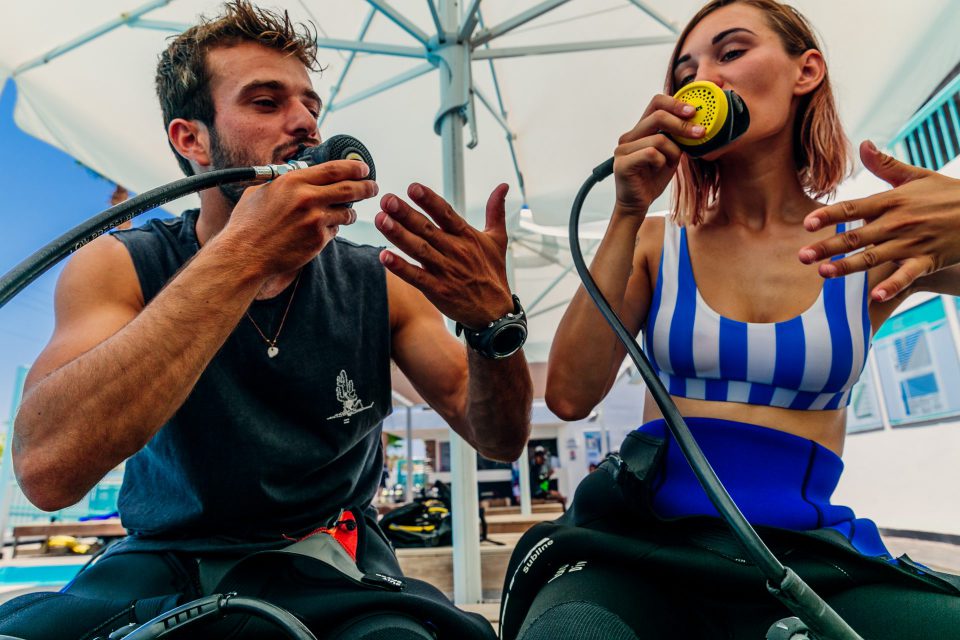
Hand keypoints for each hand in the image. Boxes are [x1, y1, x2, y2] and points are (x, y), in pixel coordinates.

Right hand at [223, 160, 377, 274]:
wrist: (245, 253)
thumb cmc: (249, 223)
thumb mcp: (262, 191)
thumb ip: (284, 182)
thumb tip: (297, 175)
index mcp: (294, 181)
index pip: (335, 169)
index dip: (354, 168)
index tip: (363, 168)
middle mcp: (308, 198)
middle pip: (349, 189)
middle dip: (366, 187)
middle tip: (373, 187)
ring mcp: (315, 220)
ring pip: (345, 212)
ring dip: (350, 212)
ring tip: (349, 212)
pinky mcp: (318, 240)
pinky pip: (334, 231)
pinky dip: (333, 228)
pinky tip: (325, 229)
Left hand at [375, 183, 513, 326]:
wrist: (495, 312)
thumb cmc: (493, 273)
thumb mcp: (497, 240)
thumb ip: (496, 211)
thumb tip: (503, 186)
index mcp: (467, 236)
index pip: (446, 214)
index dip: (429, 200)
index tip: (412, 187)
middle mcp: (455, 251)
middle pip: (427, 229)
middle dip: (406, 214)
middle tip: (387, 200)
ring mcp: (446, 271)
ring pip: (419, 250)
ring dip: (398, 235)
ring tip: (381, 220)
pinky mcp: (438, 290)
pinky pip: (416, 277)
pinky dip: (400, 267)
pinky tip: (384, 256)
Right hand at [613, 95, 704, 216]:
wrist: (637, 204)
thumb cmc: (653, 178)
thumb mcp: (671, 154)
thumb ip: (677, 138)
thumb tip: (696, 122)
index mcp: (640, 130)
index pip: (656, 103)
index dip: (676, 103)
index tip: (693, 111)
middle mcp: (629, 137)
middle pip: (658, 115)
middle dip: (682, 124)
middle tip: (699, 132)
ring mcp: (623, 149)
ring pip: (659, 139)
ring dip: (673, 152)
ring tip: (670, 164)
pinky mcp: (622, 163)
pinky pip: (652, 153)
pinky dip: (662, 162)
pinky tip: (658, 170)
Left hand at [798, 141, 959, 301]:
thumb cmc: (947, 194)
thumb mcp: (917, 176)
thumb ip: (886, 165)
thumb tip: (864, 144)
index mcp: (891, 201)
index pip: (853, 208)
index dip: (829, 215)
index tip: (807, 223)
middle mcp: (897, 222)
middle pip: (855, 237)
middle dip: (827, 247)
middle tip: (801, 256)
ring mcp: (912, 243)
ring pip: (873, 257)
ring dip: (847, 267)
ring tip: (823, 273)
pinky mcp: (928, 260)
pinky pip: (906, 274)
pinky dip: (892, 285)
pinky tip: (874, 296)